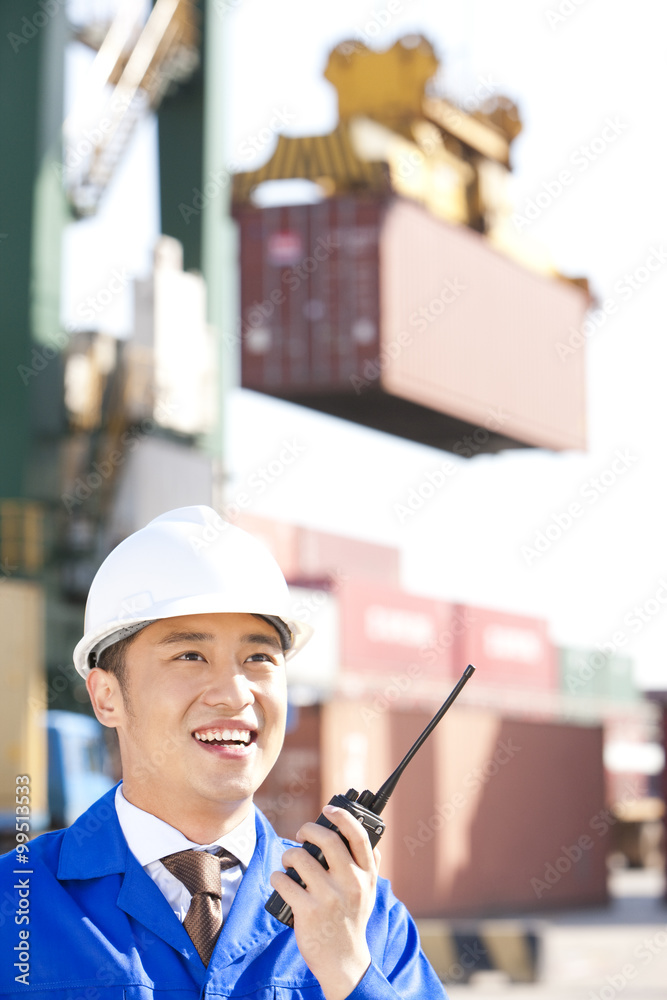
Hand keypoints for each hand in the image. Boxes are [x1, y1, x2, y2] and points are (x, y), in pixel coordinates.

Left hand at [269, 804, 380, 999]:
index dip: (343, 817)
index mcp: (366, 876)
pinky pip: (284, 882)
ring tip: (289, 862)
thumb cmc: (353, 920)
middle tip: (301, 833)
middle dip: (308, 830)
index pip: (358, 837)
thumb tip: (366, 834)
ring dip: (289, 856)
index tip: (329, 809)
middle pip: (327, 840)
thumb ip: (369, 865)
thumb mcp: (370, 892)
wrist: (343, 961)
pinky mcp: (308, 912)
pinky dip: (278, 877)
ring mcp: (329, 899)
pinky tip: (281, 880)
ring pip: (300, 858)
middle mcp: (350, 884)